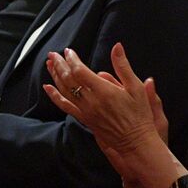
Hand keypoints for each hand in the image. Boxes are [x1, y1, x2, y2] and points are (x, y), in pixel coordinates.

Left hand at [42, 44, 174, 185]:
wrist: (135, 141)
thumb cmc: (139, 114)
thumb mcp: (136, 87)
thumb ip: (123, 66)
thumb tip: (117, 47)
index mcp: (104, 91)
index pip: (80, 71)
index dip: (72, 59)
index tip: (69, 51)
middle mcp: (91, 101)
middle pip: (68, 79)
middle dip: (60, 65)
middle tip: (53, 54)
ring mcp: (85, 111)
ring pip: (64, 91)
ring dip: (55, 76)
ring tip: (49, 64)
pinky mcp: (84, 119)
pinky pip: (65, 106)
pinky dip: (54, 96)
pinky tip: (48, 88)